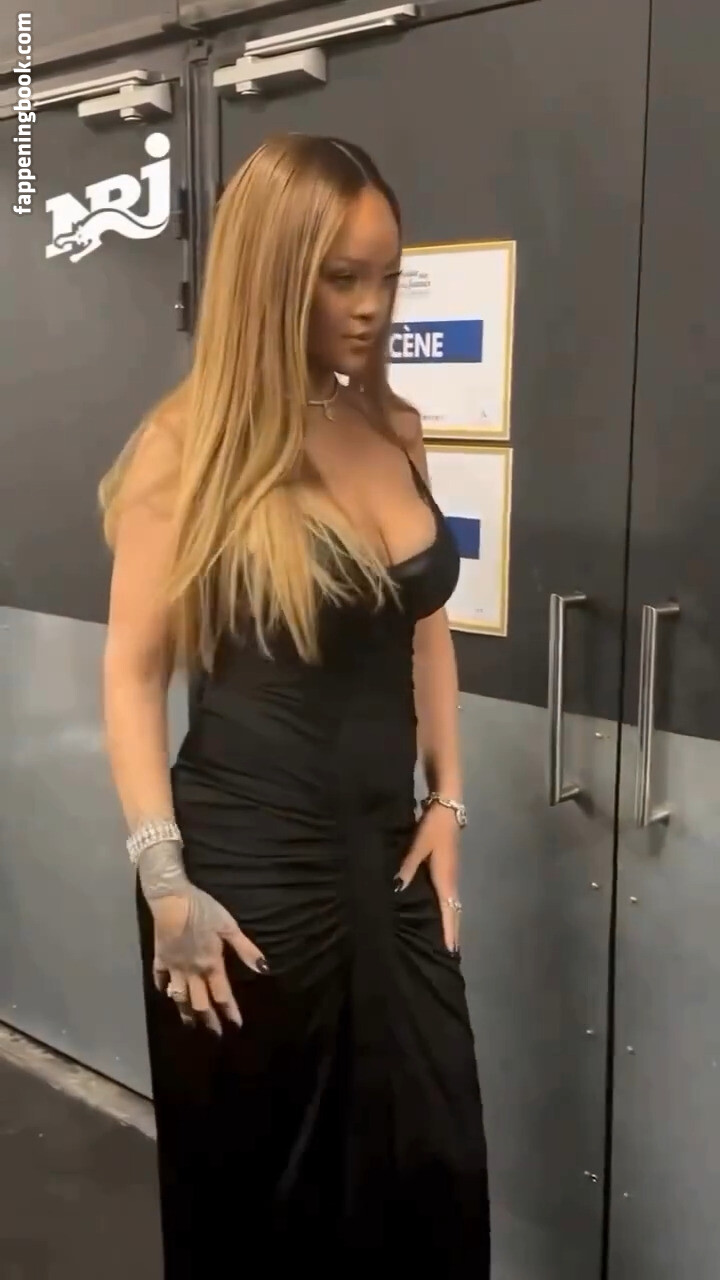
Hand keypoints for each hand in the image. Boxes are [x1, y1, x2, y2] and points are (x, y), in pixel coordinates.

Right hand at [150, 887, 268, 1035]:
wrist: (172, 900)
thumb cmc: (204, 911)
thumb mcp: (229, 927)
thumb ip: (245, 949)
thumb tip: (264, 969)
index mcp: (211, 965)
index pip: (222, 995)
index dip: (230, 1012)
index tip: (236, 1026)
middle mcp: (192, 972)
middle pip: (200, 1002)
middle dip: (208, 1020)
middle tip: (215, 1035)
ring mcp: (173, 967)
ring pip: (179, 997)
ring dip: (185, 1013)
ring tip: (190, 1024)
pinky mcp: (159, 958)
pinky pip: (159, 978)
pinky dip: (162, 988)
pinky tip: (165, 993)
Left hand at [395, 803, 461, 953]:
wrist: (448, 807)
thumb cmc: (433, 827)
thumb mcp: (418, 846)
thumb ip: (407, 867)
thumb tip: (397, 889)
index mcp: (445, 878)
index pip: (449, 910)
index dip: (450, 931)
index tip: (451, 951)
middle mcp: (451, 880)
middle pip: (454, 911)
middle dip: (453, 931)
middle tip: (450, 953)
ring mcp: (451, 874)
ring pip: (453, 904)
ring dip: (451, 921)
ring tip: (447, 939)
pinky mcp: (448, 869)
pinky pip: (449, 895)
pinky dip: (448, 909)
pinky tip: (441, 912)